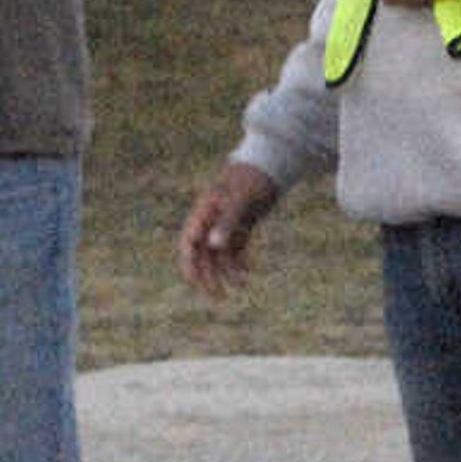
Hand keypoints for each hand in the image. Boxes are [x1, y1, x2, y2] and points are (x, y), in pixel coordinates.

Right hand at [176, 160, 282, 299]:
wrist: (271, 165)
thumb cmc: (252, 179)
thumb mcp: (240, 201)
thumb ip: (227, 223)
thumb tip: (213, 246)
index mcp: (204, 212)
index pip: (189, 243)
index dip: (189, 263)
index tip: (193, 281)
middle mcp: (212, 221)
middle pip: (202, 255)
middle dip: (208, 276)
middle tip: (217, 296)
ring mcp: (226, 225)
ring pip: (219, 256)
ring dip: (227, 272)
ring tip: (242, 286)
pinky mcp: (240, 228)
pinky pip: (235, 251)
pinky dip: (240, 262)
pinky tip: (250, 271)